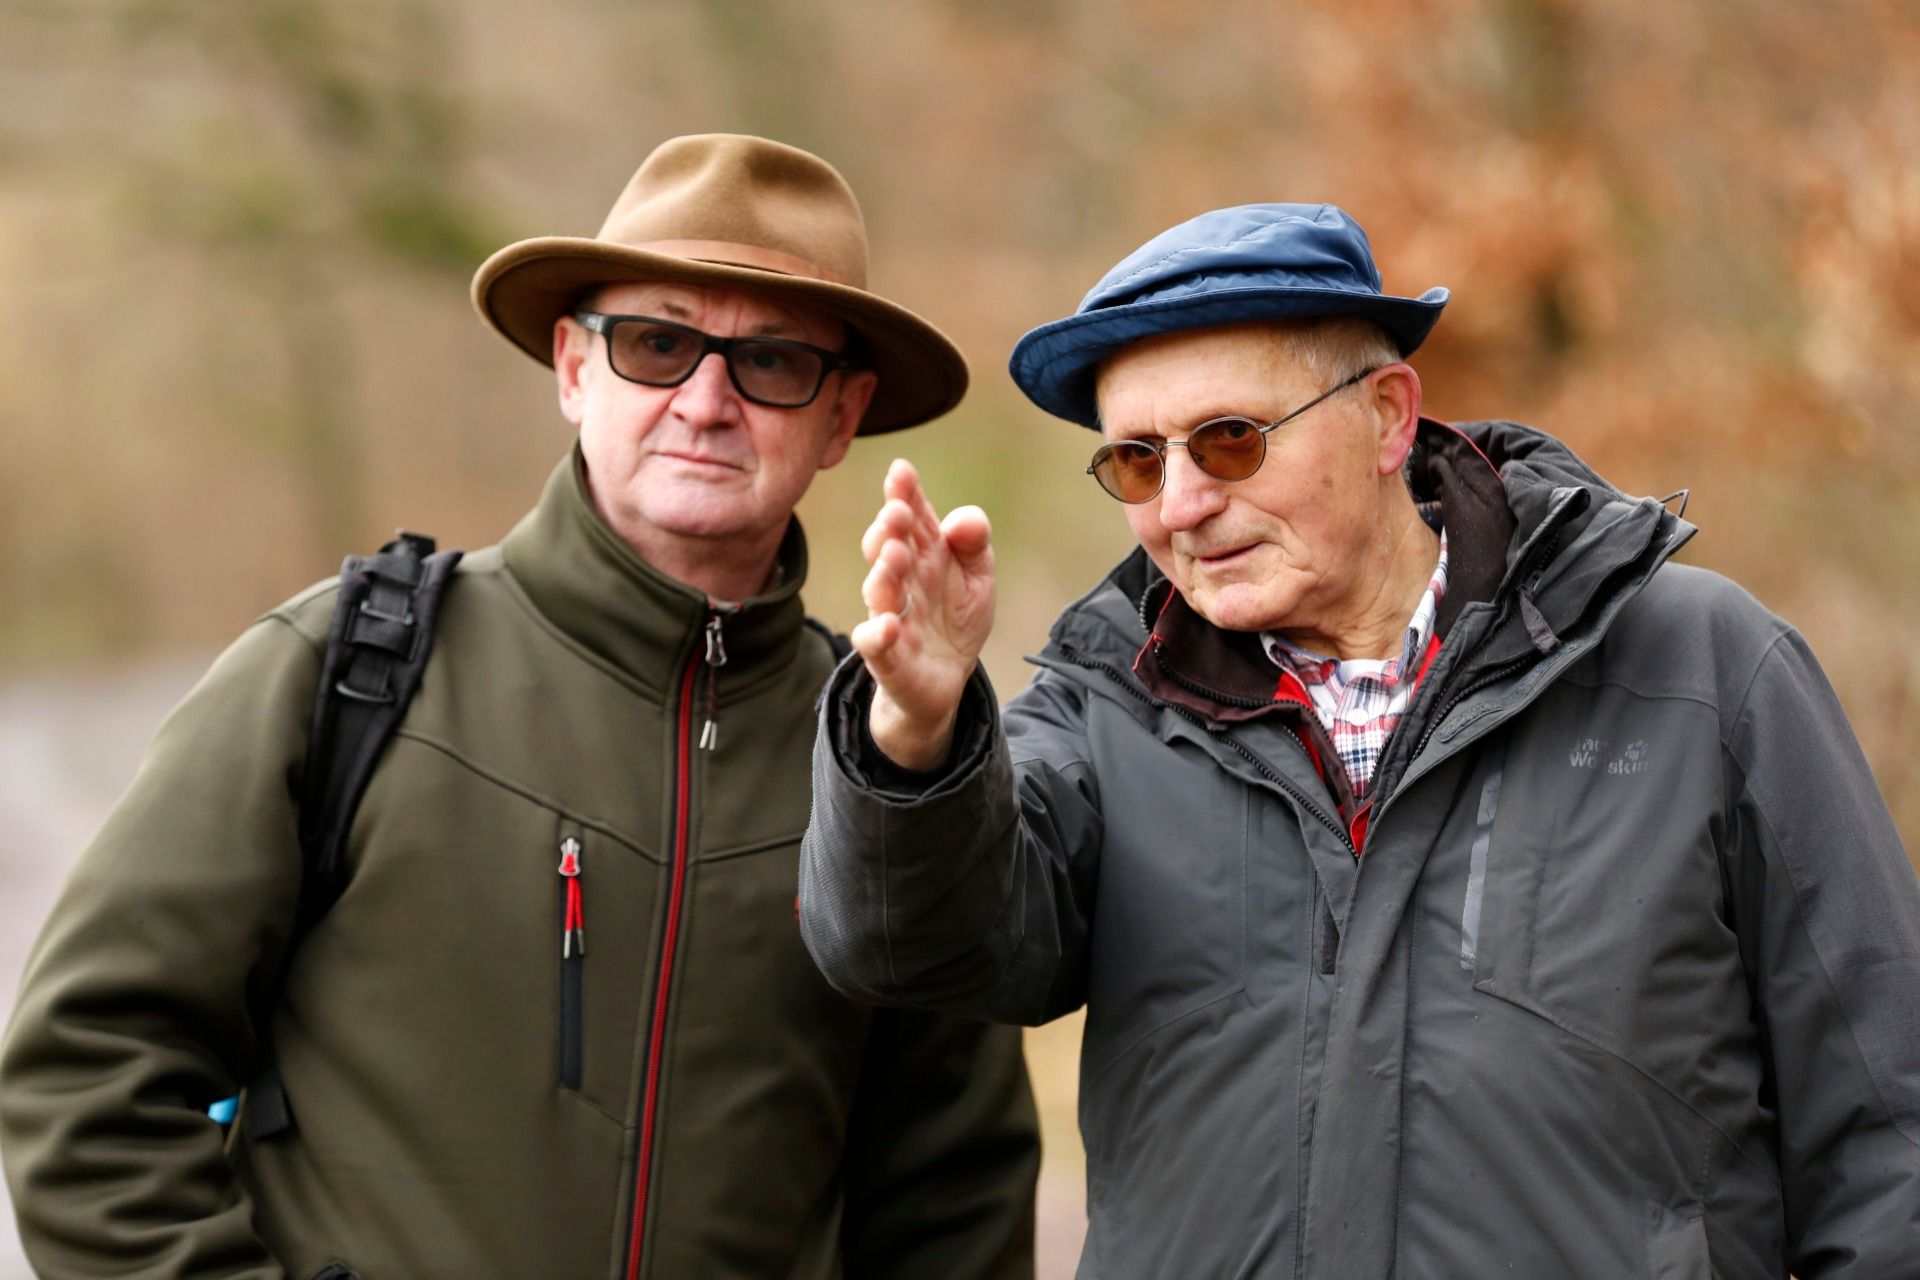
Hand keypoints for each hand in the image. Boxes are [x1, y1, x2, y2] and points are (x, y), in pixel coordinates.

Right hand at [853, 459, 995, 770]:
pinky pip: (874, 643)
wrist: (946, 679)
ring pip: (878, 590)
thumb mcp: (978, 578)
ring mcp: (890, 615)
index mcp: (924, 554)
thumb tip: (965, 518)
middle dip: (889, 527)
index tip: (901, 471)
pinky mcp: (886, 656)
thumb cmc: (955, 618)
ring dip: (884, 571)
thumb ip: (975, 544)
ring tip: (894, 555)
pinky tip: (888, 624)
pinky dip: (877, 633)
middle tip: (896, 511)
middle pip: (887, 547)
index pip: (912, 518)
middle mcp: (901, 580)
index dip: (904, 493)